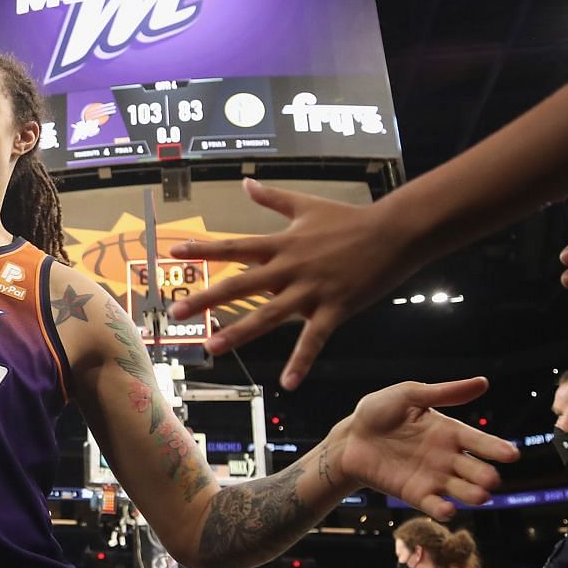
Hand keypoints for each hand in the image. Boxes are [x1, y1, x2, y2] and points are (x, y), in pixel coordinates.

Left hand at [167, 179, 416, 387]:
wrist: (394, 232)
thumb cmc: (349, 218)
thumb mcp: (305, 204)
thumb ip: (272, 198)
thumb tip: (245, 182)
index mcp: (281, 244)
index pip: (234, 247)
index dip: (203, 250)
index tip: (173, 253)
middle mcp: (289, 268)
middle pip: (240, 284)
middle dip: (206, 298)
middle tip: (175, 312)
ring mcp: (310, 290)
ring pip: (268, 315)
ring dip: (238, 332)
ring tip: (211, 347)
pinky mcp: (334, 309)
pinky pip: (313, 340)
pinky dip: (301, 362)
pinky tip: (287, 384)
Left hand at [334, 378, 519, 521]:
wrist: (349, 437)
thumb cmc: (379, 412)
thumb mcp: (410, 395)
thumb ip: (445, 393)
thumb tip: (484, 382)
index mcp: (449, 432)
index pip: (479, 441)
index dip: (495, 448)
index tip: (512, 454)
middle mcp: (447, 457)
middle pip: (473, 469)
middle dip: (484, 475)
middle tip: (491, 479)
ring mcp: (432, 477)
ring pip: (460, 490)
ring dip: (471, 494)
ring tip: (481, 496)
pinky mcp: (414, 493)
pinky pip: (432, 504)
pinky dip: (441, 509)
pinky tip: (448, 510)